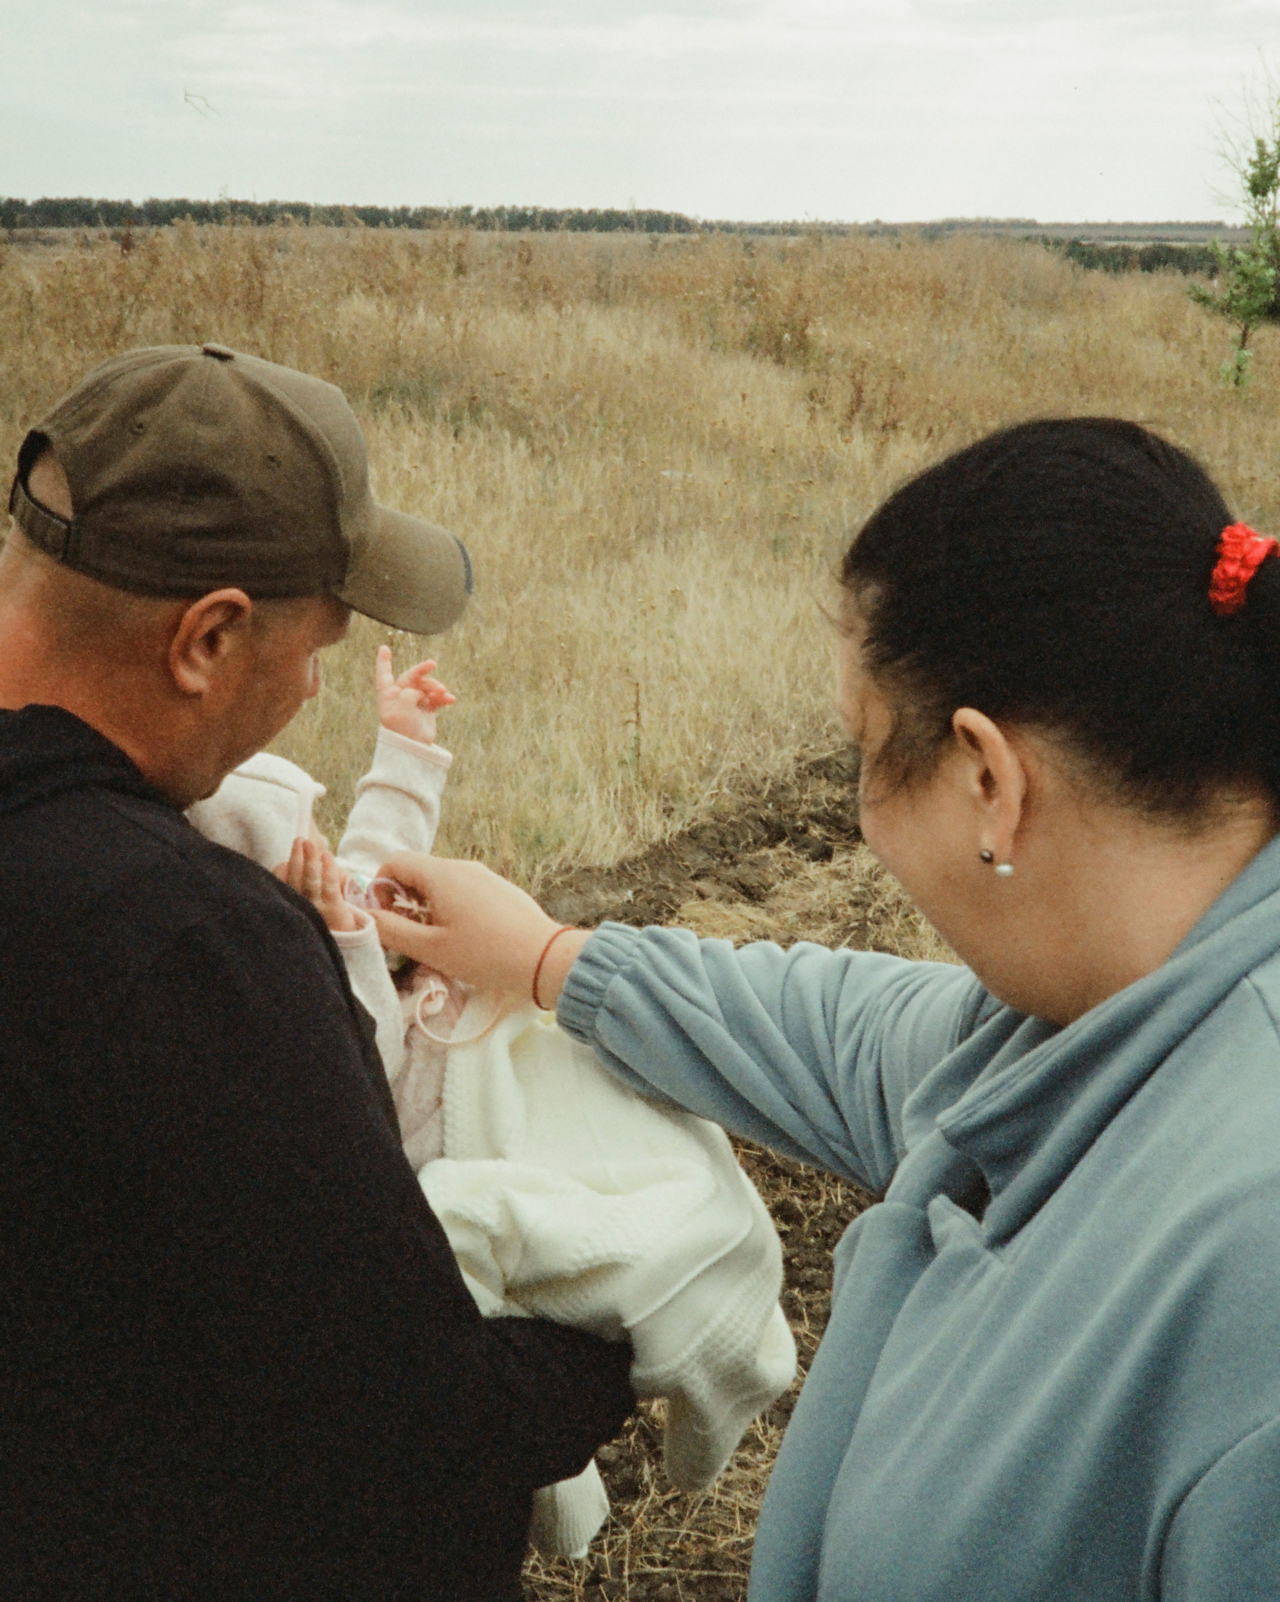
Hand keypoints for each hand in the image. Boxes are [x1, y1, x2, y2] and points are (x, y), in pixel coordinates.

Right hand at [275, 837, 359, 932]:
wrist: (340, 952)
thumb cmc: (321, 929)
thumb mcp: (305, 914)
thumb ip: (298, 894)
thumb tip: (291, 869)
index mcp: (291, 909)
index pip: (282, 885)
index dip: (283, 869)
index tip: (286, 855)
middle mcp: (299, 909)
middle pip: (295, 880)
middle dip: (296, 858)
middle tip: (298, 839)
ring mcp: (316, 909)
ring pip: (310, 881)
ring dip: (309, 860)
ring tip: (309, 842)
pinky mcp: (333, 910)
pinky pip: (328, 886)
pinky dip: (327, 869)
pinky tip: (327, 856)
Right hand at [369, 853, 587, 1002]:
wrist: (545, 959)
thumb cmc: (484, 955)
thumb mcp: (431, 948)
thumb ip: (392, 930)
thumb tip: (364, 916)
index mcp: (442, 874)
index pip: (394, 860)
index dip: (380, 887)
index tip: (389, 918)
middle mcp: (462, 866)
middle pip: (417, 871)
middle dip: (404, 900)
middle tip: (412, 935)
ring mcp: (484, 875)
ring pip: (441, 882)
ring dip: (427, 906)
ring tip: (439, 940)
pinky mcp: (500, 889)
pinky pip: (464, 889)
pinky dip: (451, 907)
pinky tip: (466, 937)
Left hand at [375, 644, 455, 743]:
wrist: (414, 748)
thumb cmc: (402, 729)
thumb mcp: (402, 707)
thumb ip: (409, 692)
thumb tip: (421, 692)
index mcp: (388, 696)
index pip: (384, 675)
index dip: (383, 662)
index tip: (383, 648)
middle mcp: (400, 697)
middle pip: (411, 677)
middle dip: (421, 670)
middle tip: (432, 664)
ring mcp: (414, 703)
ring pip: (426, 687)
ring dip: (435, 687)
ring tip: (442, 692)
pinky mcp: (427, 709)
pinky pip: (436, 698)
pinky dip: (443, 698)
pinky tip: (450, 699)